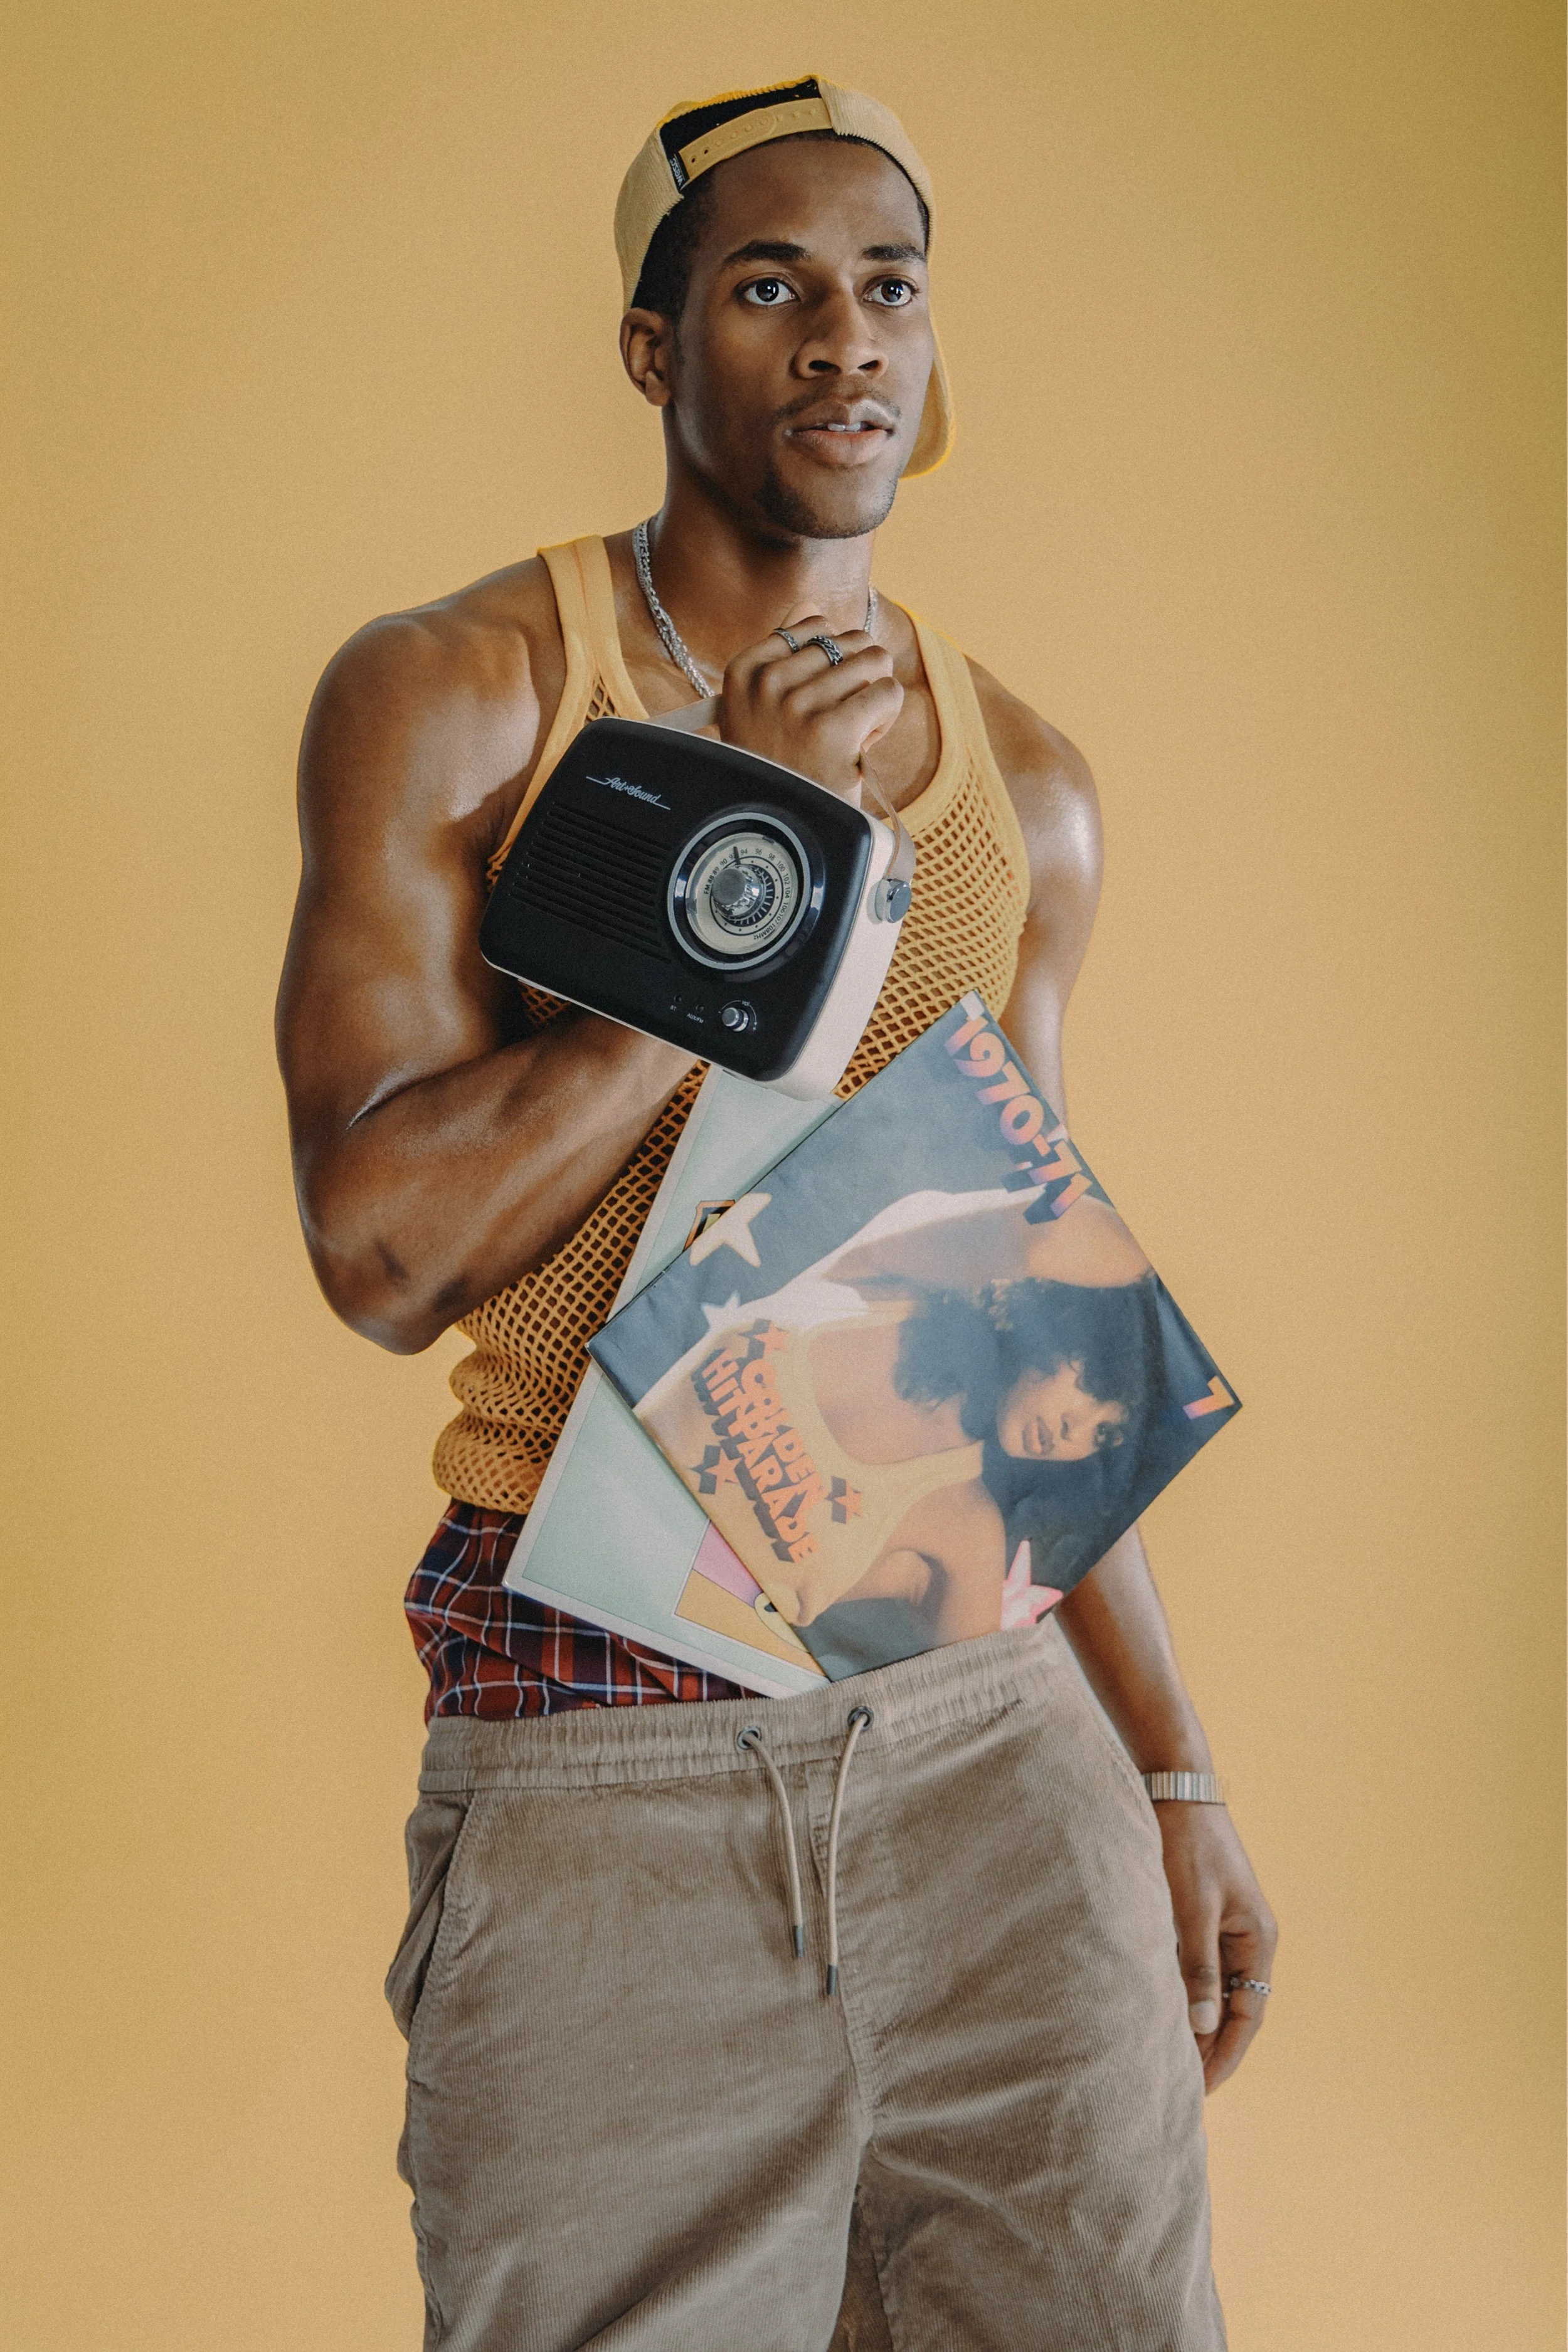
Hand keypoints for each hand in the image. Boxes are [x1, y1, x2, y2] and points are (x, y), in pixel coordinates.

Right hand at [718, 615, 901, 797]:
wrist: (778, 830)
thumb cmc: (778, 766)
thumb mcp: (759, 707)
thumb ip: (781, 652)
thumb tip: (808, 604)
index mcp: (744, 672)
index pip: (812, 625)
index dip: (831, 658)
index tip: (819, 696)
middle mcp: (766, 684)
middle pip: (848, 641)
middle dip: (856, 678)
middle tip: (840, 718)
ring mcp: (798, 706)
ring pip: (874, 662)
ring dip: (873, 698)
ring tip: (852, 731)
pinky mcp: (833, 730)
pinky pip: (887, 692)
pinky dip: (887, 716)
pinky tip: (864, 743)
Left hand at [1154, 1801, 1276, 2092]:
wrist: (1176, 1789)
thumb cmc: (1185, 1845)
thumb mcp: (1190, 1907)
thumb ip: (1196, 1965)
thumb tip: (1202, 2024)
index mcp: (1258, 1939)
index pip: (1246, 2015)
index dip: (1224, 2055)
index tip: (1200, 2090)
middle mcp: (1249, 1938)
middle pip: (1235, 2008)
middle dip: (1212, 2048)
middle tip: (1182, 2087)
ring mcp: (1227, 1927)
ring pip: (1216, 1990)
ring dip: (1198, 2023)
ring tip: (1171, 2060)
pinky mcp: (1203, 1916)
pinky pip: (1200, 1968)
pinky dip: (1186, 1994)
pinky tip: (1165, 2012)